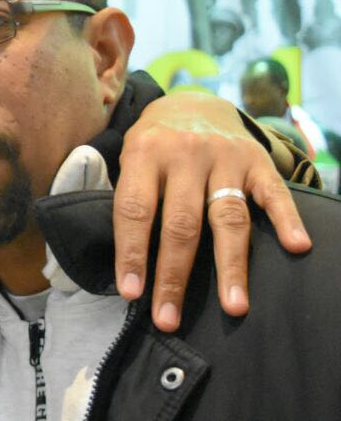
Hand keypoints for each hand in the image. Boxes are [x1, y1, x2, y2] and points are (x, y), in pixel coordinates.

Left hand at [114, 91, 310, 331]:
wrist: (193, 102)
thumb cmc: (153, 145)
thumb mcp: (127, 158)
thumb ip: (128, 199)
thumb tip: (124, 264)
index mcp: (144, 153)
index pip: (135, 211)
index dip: (133, 253)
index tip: (131, 294)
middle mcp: (186, 155)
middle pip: (181, 225)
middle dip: (174, 276)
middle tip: (169, 318)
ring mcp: (225, 158)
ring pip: (227, 218)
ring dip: (231, 266)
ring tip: (234, 306)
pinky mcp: (257, 160)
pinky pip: (274, 193)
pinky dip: (286, 220)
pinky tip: (296, 246)